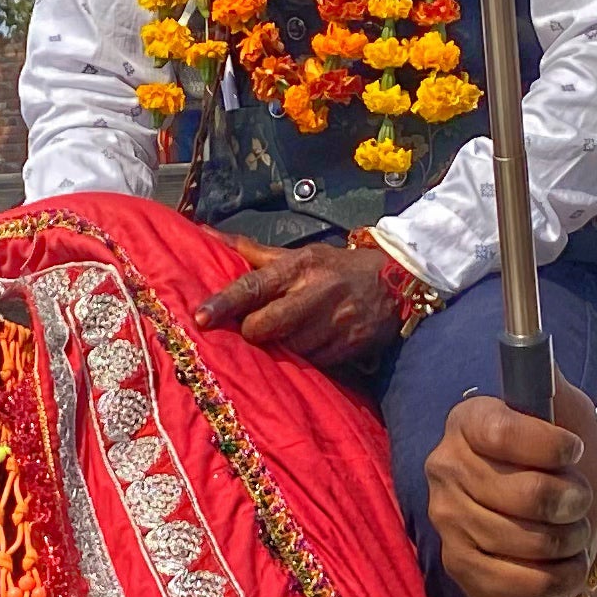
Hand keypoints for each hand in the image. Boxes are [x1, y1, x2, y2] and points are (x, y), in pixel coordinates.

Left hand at [196, 237, 406, 373]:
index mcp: (298, 267)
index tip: (200, 318)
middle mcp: (314, 293)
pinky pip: (313, 362)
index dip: (224, 304)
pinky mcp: (348, 346)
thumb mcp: (298, 255)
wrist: (396, 281)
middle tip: (254, 330)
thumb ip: (251, 252)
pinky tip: (309, 345)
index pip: (253, 286)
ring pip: (288, 349)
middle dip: (253, 333)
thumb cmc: (334, 268)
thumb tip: (205, 234)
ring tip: (287, 336)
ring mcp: (333, 322)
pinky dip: (305, 358)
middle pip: (264, 326)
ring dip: (281, 348)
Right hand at [424, 375, 596, 596]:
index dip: (546, 446)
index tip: (574, 450)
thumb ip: (551, 388)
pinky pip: (516, 582)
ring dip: (567, 542)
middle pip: (520, 493)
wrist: (555, 518)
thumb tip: (538, 367)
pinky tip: (566, 566)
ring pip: (523, 541)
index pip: (500, 432)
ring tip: (575, 533)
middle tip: (580, 501)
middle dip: (570, 501)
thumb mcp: (565, 414)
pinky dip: (556, 578)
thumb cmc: (561, 460)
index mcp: (467, 421)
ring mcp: (446, 521)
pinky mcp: (457, 567)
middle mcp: (444, 468)